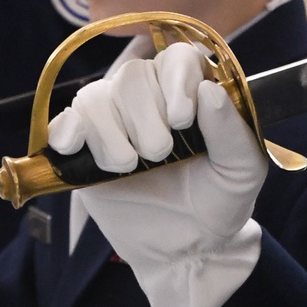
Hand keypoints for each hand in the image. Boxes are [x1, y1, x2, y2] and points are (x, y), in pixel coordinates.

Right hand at [48, 44, 267, 306]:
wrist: (186, 248)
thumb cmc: (219, 202)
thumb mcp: (241, 171)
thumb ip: (231, 132)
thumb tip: (209, 91)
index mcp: (192, 94)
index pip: (178, 58)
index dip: (176, 80)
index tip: (183, 118)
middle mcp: (151, 98)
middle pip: (132, 75)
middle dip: (145, 116)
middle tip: (160, 154)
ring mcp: (114, 121)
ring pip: (96, 96)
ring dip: (111, 132)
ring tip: (129, 166)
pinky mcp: (84, 149)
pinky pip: (65, 121)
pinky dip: (67, 130)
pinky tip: (76, 146)